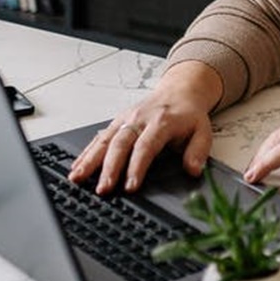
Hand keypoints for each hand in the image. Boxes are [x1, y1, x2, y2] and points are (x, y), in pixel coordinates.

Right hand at [67, 60, 222, 193]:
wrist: (180, 91)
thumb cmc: (189, 115)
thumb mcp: (203, 131)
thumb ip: (199, 151)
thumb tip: (193, 170)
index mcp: (162, 122)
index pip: (146, 147)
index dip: (137, 167)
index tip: (130, 186)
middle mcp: (140, 119)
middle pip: (121, 144)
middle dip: (110, 168)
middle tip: (103, 189)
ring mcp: (126, 119)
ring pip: (105, 140)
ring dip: (90, 160)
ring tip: (78, 178)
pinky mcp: (117, 122)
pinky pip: (99, 137)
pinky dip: (86, 152)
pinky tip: (76, 166)